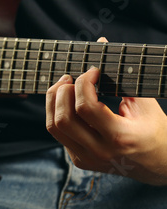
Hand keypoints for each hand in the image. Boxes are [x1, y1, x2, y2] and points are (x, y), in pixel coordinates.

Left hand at [46, 38, 166, 184]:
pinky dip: (58, 112)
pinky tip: (67, 102)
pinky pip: (58, 133)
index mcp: (120, 138)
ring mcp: (87, 158)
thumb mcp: (145, 104)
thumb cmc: (155, 131)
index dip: (84, 82)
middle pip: (63, 119)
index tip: (92, 70)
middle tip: (71, 77)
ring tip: (65, 86)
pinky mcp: (80, 160)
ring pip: (54, 126)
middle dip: (62, 91)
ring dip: (53, 101)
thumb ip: (122, 75)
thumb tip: (101, 43)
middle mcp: (100, 151)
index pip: (85, 107)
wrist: (160, 165)